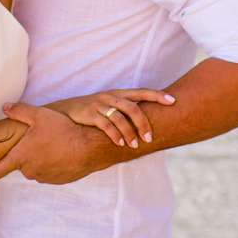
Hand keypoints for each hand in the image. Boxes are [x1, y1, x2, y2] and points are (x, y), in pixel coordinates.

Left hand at [0, 103, 108, 185]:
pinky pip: (49, 171)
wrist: (89, 147)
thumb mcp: (39, 115)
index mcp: (20, 156)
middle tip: (40, 139)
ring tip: (54, 143)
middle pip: (21, 162)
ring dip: (41, 157)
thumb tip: (5, 107)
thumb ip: (19, 111)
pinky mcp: (57, 180)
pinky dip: (52, 162)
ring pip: (36, 166)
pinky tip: (62, 151)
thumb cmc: (63, 129)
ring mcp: (44, 177)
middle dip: (26, 153)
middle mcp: (29, 170)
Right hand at [47, 88, 174, 148]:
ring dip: (130, 133)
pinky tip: (120, 144)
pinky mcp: (89, 113)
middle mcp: (110, 96)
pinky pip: (105, 125)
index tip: (173, 101)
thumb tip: (147, 122)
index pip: (142, 91)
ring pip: (120, 117)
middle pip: (133, 107)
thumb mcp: (108, 106)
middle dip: (143, 124)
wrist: (64, 110)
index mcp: (118, 93)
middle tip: (149, 138)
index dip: (157, 95)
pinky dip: (115, 135)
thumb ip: (125, 111)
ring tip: (135, 145)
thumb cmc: (92, 111)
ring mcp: (99, 104)